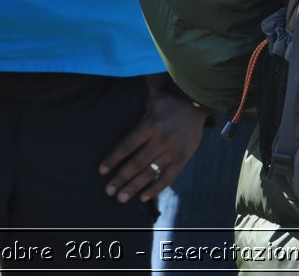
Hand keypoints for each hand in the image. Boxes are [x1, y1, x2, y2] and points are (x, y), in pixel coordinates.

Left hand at [97, 80, 206, 203]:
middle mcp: (161, 140)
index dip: (113, 159)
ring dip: (134, 187)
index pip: (127, 146)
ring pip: (150, 173)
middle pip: (137, 163)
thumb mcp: (152, 100)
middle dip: (121, 178)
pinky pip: (168, 178)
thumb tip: (116, 110)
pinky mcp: (182, 159)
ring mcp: (173, 152)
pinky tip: (143, 198)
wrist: (197, 103)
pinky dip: (156, 189)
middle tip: (108, 191)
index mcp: (151, 125)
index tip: (102, 171)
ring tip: (121, 198)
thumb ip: (136, 108)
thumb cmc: (168, 101)